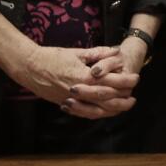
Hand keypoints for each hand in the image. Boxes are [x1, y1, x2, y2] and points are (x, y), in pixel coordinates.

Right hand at [11, 44, 135, 118]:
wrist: (29, 66)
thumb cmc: (52, 56)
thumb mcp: (77, 52)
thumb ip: (98, 53)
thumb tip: (116, 51)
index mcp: (84, 75)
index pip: (111, 81)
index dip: (125, 81)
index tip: (136, 79)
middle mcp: (80, 91)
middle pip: (107, 98)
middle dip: (123, 98)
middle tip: (133, 97)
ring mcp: (72, 100)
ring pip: (97, 110)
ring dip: (112, 110)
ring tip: (124, 107)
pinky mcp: (65, 104)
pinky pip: (84, 113)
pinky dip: (97, 114)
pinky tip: (105, 112)